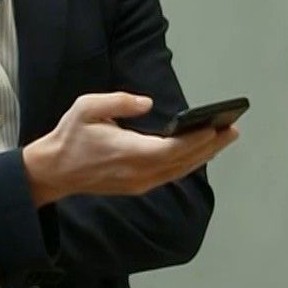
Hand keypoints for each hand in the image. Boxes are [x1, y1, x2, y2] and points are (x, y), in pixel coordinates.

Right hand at [21, 92, 236, 206]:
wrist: (53, 172)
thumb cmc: (70, 137)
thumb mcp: (86, 108)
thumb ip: (119, 101)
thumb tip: (148, 103)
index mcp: (127, 153)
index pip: (171, 149)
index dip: (196, 140)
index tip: (216, 128)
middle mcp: (138, 173)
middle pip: (183, 162)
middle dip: (210, 146)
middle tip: (234, 130)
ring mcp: (139, 183)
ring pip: (179, 171)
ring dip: (203, 155)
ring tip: (224, 138)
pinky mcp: (138, 186)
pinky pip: (170, 175)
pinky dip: (188, 163)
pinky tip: (200, 152)